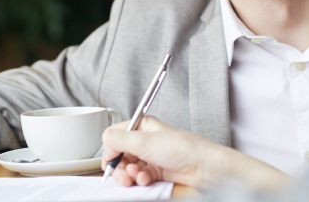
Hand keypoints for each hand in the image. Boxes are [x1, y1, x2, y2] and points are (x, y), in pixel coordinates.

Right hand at [100, 116, 288, 189]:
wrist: (203, 168)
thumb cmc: (182, 148)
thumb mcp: (144, 140)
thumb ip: (119, 138)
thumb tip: (104, 139)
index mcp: (142, 126)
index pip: (116, 136)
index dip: (111, 149)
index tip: (111, 161)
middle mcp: (144, 141)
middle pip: (119, 155)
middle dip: (120, 167)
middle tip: (124, 174)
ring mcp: (150, 158)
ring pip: (128, 169)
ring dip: (130, 175)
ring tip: (139, 176)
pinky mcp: (156, 172)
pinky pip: (139, 178)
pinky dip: (140, 181)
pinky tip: (147, 180)